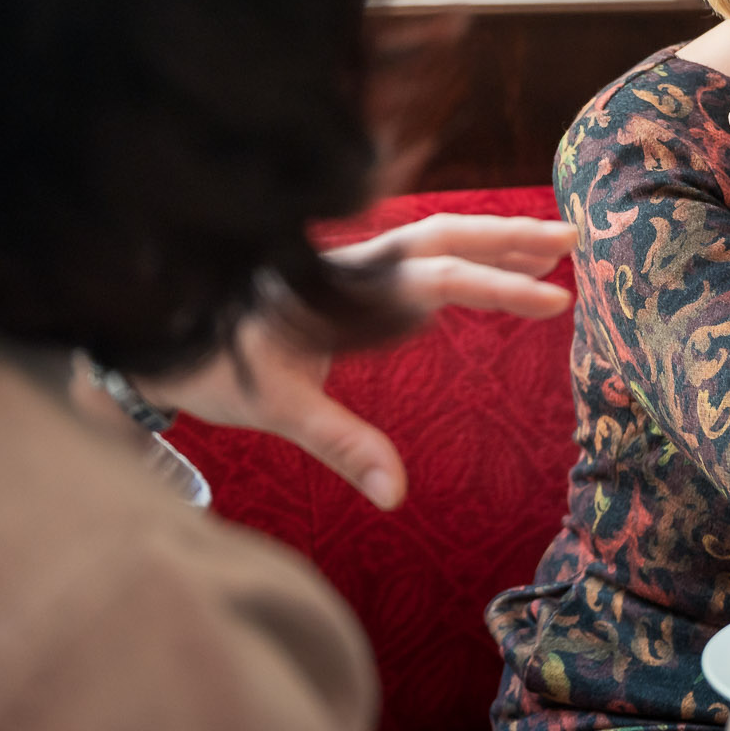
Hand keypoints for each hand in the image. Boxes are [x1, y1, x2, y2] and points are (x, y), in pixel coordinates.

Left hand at [135, 214, 574, 509]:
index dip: (500, 286)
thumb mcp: (275, 409)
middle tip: (576, 236)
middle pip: (446, 234)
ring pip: (434, 238)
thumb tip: (395, 496)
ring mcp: (353, 268)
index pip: (439, 277)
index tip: (556, 299)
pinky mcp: (349, 280)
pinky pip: (417, 256)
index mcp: (346, 287)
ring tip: (553, 246)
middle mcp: (355, 265)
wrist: (154, 333)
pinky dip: (463, 254)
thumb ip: (341, 444)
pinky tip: (486, 269)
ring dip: (492, 240)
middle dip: (511, 235)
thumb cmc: (213, 368)